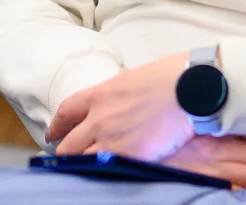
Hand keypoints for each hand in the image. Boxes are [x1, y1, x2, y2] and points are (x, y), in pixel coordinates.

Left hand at [48, 52, 191, 158]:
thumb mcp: (134, 77)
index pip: (66, 111)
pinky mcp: (130, 157)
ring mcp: (113, 141)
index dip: (57, 125)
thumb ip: (118, 91)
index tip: (54, 133)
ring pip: (82, 162)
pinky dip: (105, 171)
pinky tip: (110, 170)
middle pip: (68, 145)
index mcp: (101, 94)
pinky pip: (107, 170)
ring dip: (83, 164)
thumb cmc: (170, 75)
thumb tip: (117, 98)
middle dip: (66, 151)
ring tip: (87, 167)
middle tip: (68, 155)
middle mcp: (100, 118)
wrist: (191, 89)